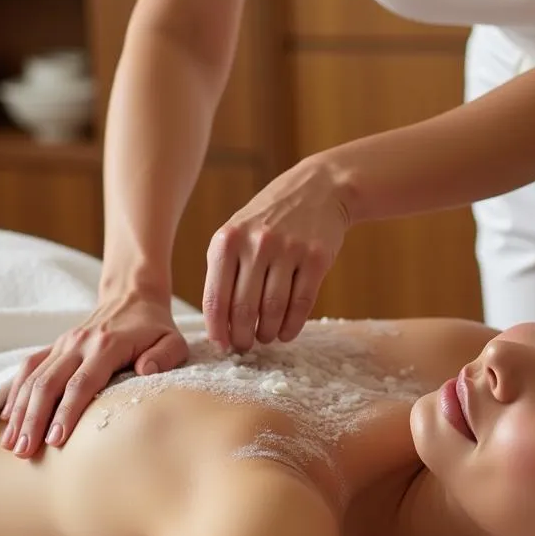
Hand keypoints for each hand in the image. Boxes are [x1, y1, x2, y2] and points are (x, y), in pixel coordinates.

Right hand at [0, 291, 187, 458]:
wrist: (133, 296)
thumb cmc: (155, 328)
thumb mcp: (173, 340)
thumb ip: (164, 356)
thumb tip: (146, 371)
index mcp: (107, 345)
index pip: (82, 383)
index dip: (67, 412)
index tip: (55, 440)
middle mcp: (80, 343)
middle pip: (49, 384)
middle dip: (34, 419)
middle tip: (25, 452)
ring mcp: (64, 343)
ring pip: (34, 377)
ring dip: (20, 411)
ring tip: (11, 444)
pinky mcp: (56, 346)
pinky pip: (29, 367)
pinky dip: (16, 392)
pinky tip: (8, 418)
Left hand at [202, 155, 350, 351]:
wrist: (319, 188)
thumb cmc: (270, 219)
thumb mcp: (236, 233)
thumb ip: (224, 271)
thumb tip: (220, 325)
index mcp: (227, 240)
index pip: (216, 298)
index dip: (218, 330)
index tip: (222, 345)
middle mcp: (256, 244)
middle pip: (244, 309)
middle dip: (242, 337)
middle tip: (245, 347)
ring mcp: (288, 249)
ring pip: (273, 309)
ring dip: (267, 333)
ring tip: (265, 337)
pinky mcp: (316, 257)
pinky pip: (301, 303)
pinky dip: (291, 326)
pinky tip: (285, 332)